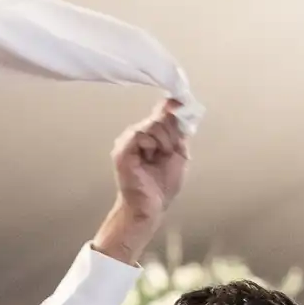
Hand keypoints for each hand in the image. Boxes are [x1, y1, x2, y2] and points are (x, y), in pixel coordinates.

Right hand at [92, 98, 188, 263]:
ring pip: (153, 125)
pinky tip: (150, 159)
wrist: (151, 208)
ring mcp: (128, 141)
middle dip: (172, 135)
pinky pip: (141, 134)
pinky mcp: (122, 150)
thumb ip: (179, 132)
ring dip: (164, 142)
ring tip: (159, 159)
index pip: (161, 112)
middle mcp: (137, 134)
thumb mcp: (179, 154)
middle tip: (169, 153)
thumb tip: (181, 108)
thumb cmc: (161, 186)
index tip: (181, 97)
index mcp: (150, 135)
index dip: (172, 105)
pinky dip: (152, 145)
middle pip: (161, 118)